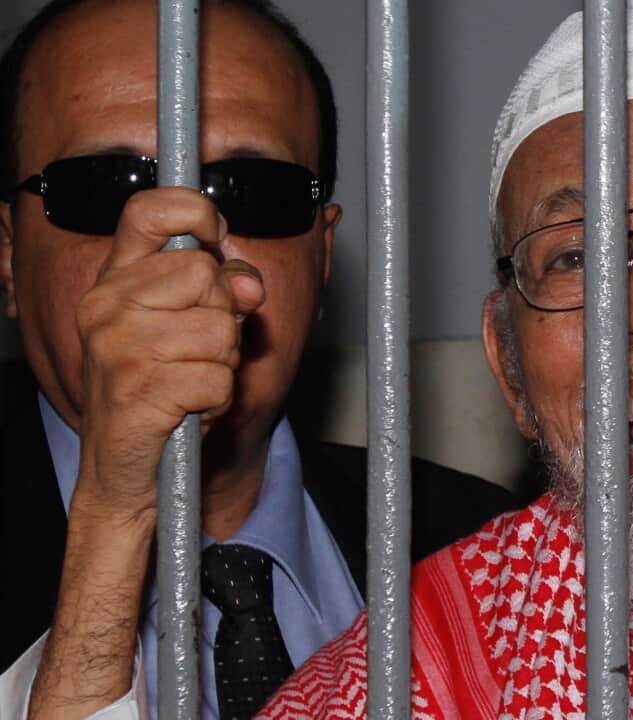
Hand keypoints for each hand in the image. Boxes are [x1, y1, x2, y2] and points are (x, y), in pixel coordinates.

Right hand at [28, 188, 264, 718]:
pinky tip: (192, 409)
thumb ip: (225, 292)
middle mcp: (107, 306)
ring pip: (220, 328)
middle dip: (225, 317)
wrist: (128, 473)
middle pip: (206, 273)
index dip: (197, 212)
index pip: (151, 210)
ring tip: (193, 383)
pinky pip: (217, 377)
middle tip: (200, 351)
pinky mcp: (137, 390)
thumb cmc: (164, 395)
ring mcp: (117, 347)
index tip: (215, 238)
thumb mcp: (194, 332)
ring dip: (223, 364)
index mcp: (116, 281)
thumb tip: (248, 282)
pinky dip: (218, 399)